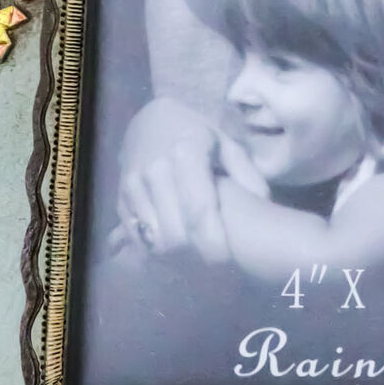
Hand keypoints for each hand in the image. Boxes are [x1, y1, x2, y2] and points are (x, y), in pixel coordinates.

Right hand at [116, 99, 231, 264]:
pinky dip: (156, 252)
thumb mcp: (227, 145)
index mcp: (186, 155)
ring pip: (155, 242)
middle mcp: (155, 171)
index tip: (227, 263)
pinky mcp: (120, 199)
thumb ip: (247, 174)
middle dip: (196, 258)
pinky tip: (175, 251)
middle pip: (175, 236)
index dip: (212, 245)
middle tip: (215, 265)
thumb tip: (263, 204)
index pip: (198, 213)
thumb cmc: (198, 134)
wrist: (151, 119)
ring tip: (197, 259)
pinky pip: (137, 239)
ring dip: (176, 259)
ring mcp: (133, 186)